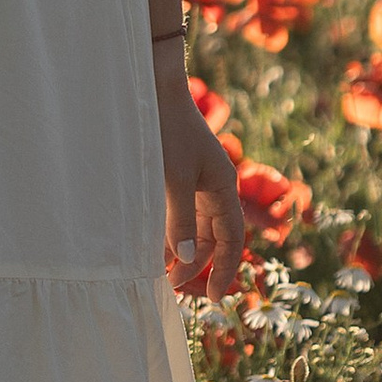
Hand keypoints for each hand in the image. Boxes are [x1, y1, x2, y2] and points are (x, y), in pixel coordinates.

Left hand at [159, 59, 247, 300]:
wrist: (150, 84)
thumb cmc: (163, 128)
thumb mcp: (171, 178)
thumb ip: (179, 220)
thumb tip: (186, 260)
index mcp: (222, 185)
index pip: (232, 237)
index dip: (225, 268)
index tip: (216, 297)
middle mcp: (213, 184)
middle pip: (212, 235)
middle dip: (196, 263)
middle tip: (171, 289)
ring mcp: (195, 178)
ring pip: (194, 224)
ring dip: (180, 248)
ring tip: (157, 271)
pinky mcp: (176, 172)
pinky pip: (179, 210)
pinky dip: (169, 229)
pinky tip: (149, 242)